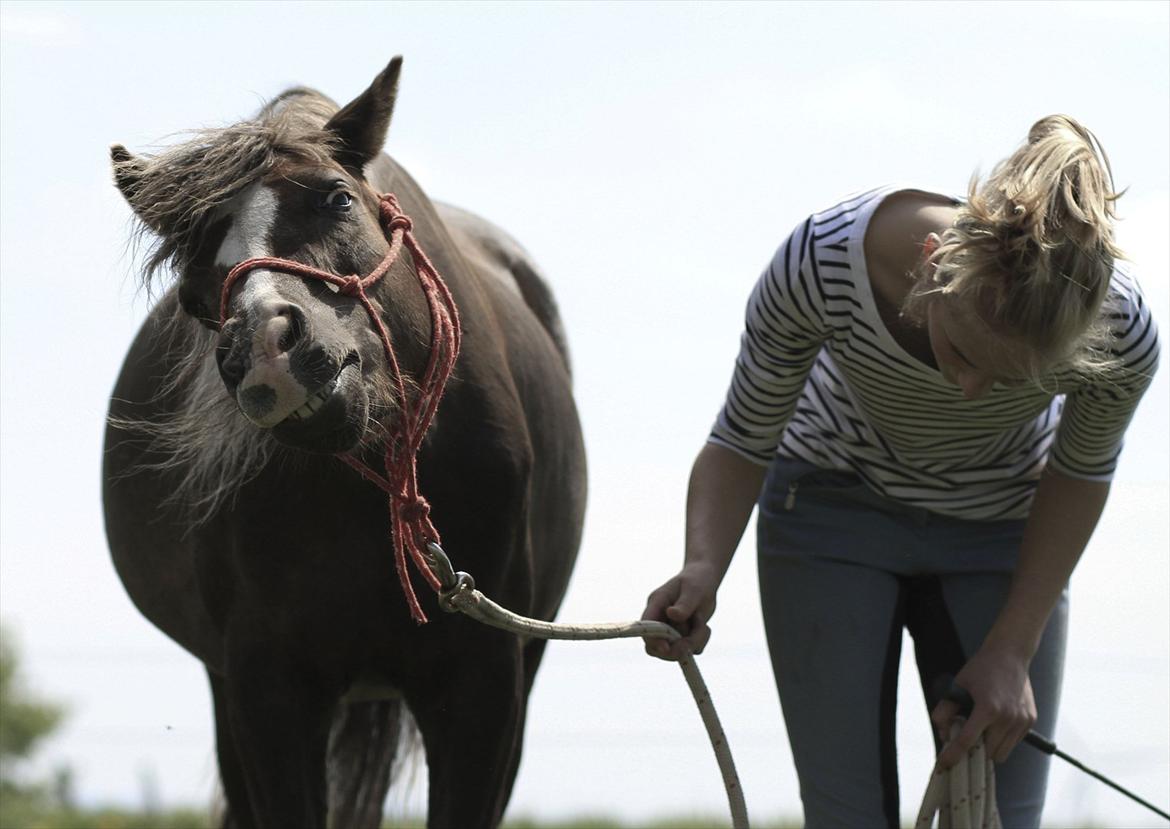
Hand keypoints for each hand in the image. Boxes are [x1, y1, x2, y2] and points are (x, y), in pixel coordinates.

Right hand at [641, 563, 718, 660]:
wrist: (706, 580)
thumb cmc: (697, 580)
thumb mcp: (693, 590)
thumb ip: (684, 604)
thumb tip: (671, 615)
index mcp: (656, 604)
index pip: (645, 626)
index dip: (652, 640)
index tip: (666, 648)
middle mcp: (659, 620)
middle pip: (655, 647)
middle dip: (674, 649)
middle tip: (691, 645)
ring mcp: (670, 630)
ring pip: (676, 650)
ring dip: (693, 641)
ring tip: (702, 622)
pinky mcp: (683, 637)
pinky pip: (690, 649)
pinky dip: (700, 641)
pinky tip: (705, 627)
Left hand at [931, 646, 1035, 767]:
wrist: (1010, 654)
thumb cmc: (981, 669)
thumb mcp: (958, 685)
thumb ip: (945, 708)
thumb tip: (942, 732)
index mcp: (987, 708)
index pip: (967, 741)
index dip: (953, 755)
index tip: (943, 765)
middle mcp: (1007, 718)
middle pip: (987, 753)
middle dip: (974, 750)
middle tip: (966, 737)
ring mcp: (1022, 721)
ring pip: (1002, 753)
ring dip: (989, 747)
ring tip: (981, 729)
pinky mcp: (1030, 721)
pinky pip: (1013, 743)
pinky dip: (1002, 740)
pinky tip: (996, 723)